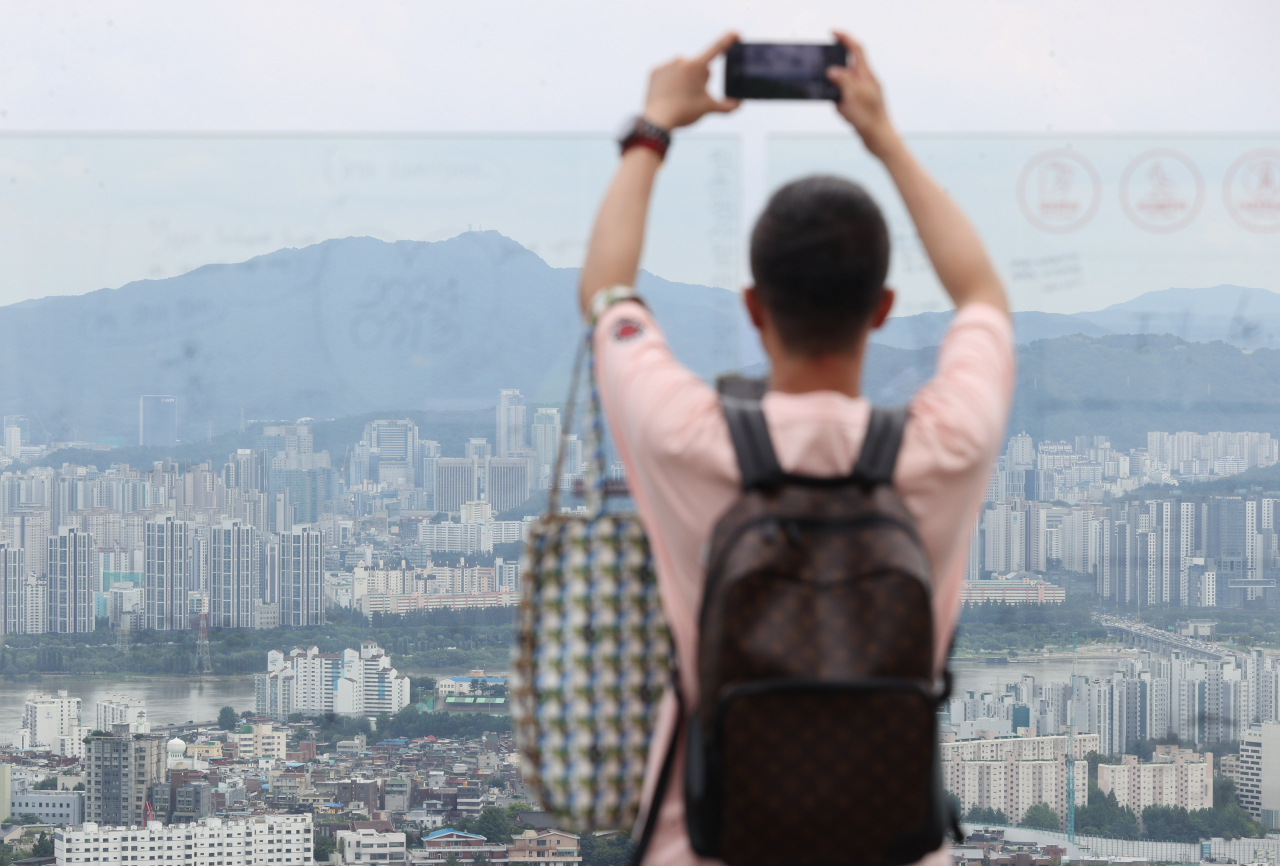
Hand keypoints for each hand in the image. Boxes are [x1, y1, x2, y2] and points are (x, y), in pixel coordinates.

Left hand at [643, 32, 740, 130]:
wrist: (657, 120)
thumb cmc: (685, 112)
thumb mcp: (708, 108)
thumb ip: (726, 106)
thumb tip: (739, 105)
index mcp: (697, 66)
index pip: (716, 49)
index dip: (727, 40)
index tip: (735, 33)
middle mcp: (681, 60)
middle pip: (699, 66)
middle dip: (700, 78)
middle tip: (694, 95)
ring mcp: (667, 64)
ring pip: (683, 70)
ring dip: (685, 79)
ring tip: (680, 96)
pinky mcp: (655, 71)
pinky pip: (668, 73)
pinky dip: (670, 82)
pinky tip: (669, 93)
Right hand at [826, 32, 898, 157]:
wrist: (880, 139)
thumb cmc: (869, 119)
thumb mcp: (852, 95)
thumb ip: (842, 79)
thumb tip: (832, 71)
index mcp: (867, 75)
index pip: (856, 50)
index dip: (845, 38)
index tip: (832, 32)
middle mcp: (867, 82)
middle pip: (848, 68)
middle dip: (836, 74)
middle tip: (827, 80)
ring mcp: (864, 93)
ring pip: (845, 86)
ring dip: (838, 93)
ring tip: (842, 106)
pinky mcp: (861, 105)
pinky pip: (845, 99)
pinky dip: (840, 104)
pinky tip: (844, 114)